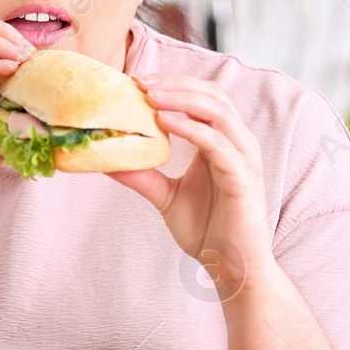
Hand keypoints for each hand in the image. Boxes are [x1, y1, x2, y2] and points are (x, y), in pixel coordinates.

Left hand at [109, 75, 277, 299]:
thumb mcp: (167, 197)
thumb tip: (106, 162)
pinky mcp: (243, 177)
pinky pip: (218, 143)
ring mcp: (243, 159)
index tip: (137, 81)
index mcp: (222, 142)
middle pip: (212, 95)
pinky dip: (191, 128)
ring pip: (218, 112)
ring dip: (182, 99)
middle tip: (140, 82)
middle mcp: (237, 144)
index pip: (202, 98)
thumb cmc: (208, 232)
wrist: (232, 268)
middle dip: (175, 84)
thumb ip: (143, 176)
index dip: (173, 84)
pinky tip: (165, 122)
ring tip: (150, 96)